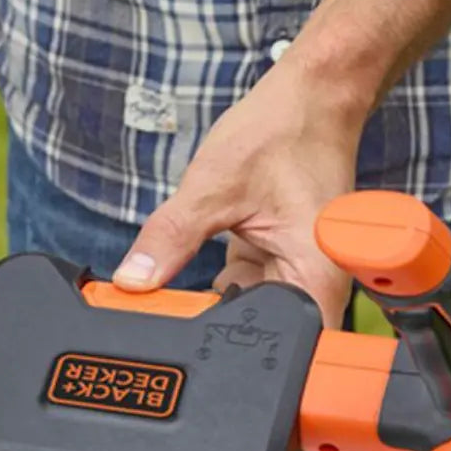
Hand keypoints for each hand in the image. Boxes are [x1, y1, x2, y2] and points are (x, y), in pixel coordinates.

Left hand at [112, 50, 369, 326]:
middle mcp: (315, 281)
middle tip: (173, 307)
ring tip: (189, 276)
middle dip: (217, 327)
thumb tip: (134, 280)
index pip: (288, 346)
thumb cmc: (282, 132)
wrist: (311, 97)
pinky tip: (204, 262)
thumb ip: (170, 237)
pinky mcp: (280, 258)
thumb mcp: (212, 188)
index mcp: (315, 274)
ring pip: (251, 312)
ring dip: (216, 303)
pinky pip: (248, 287)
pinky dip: (222, 283)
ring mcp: (298, 271)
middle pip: (265, 334)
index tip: (196, 341)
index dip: (241, 354)